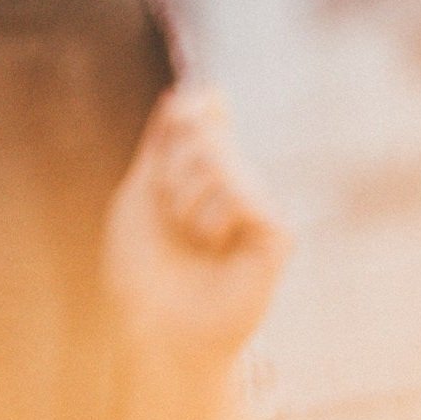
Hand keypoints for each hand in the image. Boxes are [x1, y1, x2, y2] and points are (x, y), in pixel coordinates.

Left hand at [102, 87, 286, 371]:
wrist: (155, 327)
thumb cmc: (143, 266)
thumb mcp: (141, 191)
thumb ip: (164, 141)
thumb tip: (188, 93)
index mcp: (203, 168)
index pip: (206, 109)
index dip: (188, 111)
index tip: (170, 134)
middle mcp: (237, 180)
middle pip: (205, 131)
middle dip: (170, 170)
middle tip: (169, 213)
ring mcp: (259, 205)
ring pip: (222, 161)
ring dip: (185, 200)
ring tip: (190, 236)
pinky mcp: (278, 234)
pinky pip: (248, 196)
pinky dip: (216, 218)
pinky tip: (215, 246)